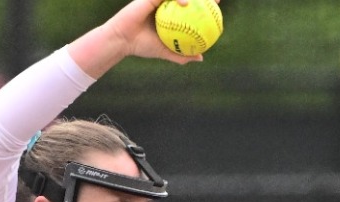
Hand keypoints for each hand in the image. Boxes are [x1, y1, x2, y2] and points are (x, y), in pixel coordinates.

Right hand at [71, 0, 217, 75]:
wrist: (122, 40)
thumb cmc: (141, 46)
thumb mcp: (164, 51)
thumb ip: (181, 54)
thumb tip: (200, 58)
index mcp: (168, 14)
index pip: (189, 7)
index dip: (203, 5)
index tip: (216, 7)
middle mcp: (164, 4)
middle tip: (217, 0)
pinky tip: (186, 3)